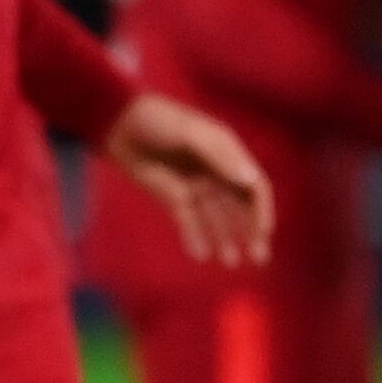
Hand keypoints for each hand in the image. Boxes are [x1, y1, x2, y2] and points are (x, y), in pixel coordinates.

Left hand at [107, 95, 273, 267]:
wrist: (119, 124)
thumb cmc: (158, 120)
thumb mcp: (192, 134)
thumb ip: (221, 157)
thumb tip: (249, 181)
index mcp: (228, 153)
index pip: (254, 186)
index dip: (261, 210)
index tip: (263, 233)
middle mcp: (216, 171)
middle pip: (240, 207)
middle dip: (250, 232)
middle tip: (258, 258)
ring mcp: (196, 185)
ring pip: (217, 218)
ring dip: (226, 239)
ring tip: (230, 263)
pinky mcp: (174, 197)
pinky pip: (189, 221)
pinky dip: (195, 237)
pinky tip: (200, 255)